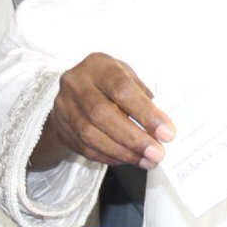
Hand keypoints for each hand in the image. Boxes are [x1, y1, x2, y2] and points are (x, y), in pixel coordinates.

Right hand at [32, 52, 174, 170]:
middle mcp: (76, 83)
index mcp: (98, 65)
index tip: (166, 133)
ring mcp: (63, 107)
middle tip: (157, 153)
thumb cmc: (109, 82)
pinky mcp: (60, 128)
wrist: (73, 92)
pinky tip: (128, 160)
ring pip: (91, 136)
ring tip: (147, 160)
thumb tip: (161, 126)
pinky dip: (110, 157)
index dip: (145, 113)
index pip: (122, 90)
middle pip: (103, 115)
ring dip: (123, 152)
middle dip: (134, 138)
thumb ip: (142, 96)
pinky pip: (85, 149)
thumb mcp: (127, 76)